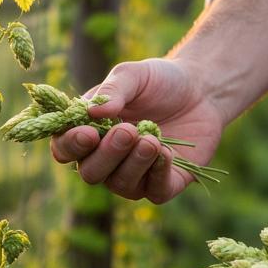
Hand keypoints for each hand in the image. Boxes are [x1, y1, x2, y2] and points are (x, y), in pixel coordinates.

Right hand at [49, 58, 225, 202]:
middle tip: (127, 131)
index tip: (87, 133)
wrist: (202, 89)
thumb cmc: (159, 81)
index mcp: (90, 131)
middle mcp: (107, 159)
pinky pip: (155, 192)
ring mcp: (135, 175)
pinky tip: (166, 153)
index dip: (71, 146)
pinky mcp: (165, 183)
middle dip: (107, 154)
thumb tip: (93, 112)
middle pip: (91, 173)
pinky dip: (158, 174)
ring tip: (151, 139)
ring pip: (121, 184)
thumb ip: (113, 90)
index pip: (65, 149)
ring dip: (134, 162)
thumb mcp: (134, 75)